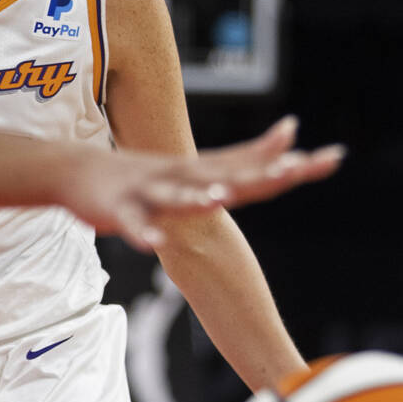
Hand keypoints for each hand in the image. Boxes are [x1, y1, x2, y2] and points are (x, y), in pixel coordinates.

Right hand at [70, 117, 343, 250]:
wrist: (72, 169)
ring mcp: (148, 190)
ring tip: (222, 198)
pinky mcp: (117, 209)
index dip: (287, 160)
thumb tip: (257, 170)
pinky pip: (132, 223)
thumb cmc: (136, 175)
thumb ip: (224, 172)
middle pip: (227, 175)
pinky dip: (142, 233)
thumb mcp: (184, 172)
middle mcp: (179, 175)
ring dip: (198, 197)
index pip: (249, 162)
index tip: (330, 158)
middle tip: (298, 168)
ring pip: (176, 195)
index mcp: (197, 170)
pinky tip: (154, 243)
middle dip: (262, 173)